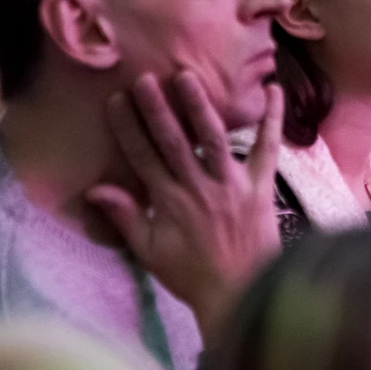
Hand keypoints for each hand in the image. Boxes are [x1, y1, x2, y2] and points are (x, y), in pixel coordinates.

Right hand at [86, 73, 283, 343]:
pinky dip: (273, 119)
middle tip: (146, 77)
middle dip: (158, 109)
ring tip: (188, 77)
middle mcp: (199, 187)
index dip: (128, 127)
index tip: (116, 98)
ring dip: (201, 107)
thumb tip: (94, 189)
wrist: (241, 292)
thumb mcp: (150, 251)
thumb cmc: (192, 275)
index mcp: (170, 202)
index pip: (143, 157)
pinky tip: (276, 89)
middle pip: (175, 142)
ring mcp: (233, 184)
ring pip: (215, 139)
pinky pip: (269, 148)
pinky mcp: (262, 185)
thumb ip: (126, 217)